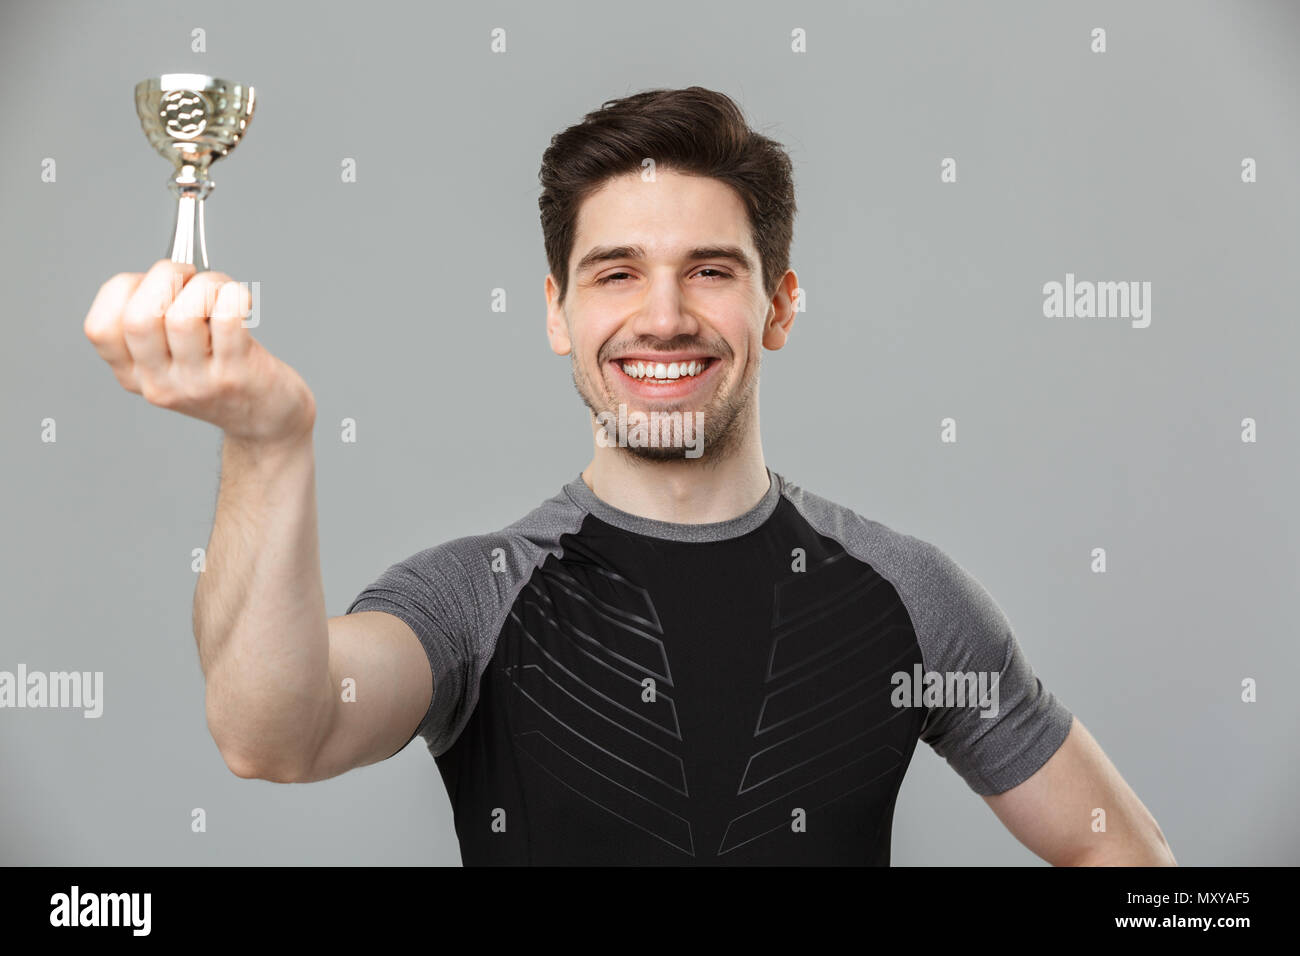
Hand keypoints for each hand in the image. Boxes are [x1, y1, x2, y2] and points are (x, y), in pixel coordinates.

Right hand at [84, 259, 315, 445]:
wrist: (267, 419)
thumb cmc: (223, 372)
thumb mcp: (175, 355)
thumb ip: (159, 317)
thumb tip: (172, 262)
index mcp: (134, 373)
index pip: (100, 327)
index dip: (124, 290)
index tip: (152, 284)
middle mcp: (160, 382)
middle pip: (139, 317)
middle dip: (164, 276)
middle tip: (190, 275)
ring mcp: (198, 383)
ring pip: (183, 316)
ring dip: (205, 284)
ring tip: (220, 290)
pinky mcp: (236, 376)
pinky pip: (227, 318)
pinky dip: (233, 294)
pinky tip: (241, 301)